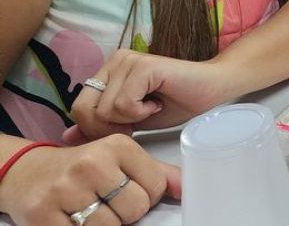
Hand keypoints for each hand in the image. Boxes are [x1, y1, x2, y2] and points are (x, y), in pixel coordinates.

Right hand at [0, 135, 181, 225]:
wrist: (27, 172)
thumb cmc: (81, 167)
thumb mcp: (119, 159)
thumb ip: (156, 172)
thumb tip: (186, 189)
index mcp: (116, 146)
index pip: (157, 186)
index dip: (148, 195)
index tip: (131, 190)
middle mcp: (91, 164)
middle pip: (136, 209)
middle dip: (126, 212)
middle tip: (110, 202)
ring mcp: (65, 190)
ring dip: (105, 224)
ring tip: (91, 209)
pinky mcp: (43, 214)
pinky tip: (74, 218)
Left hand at [68, 50, 230, 141]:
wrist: (213, 88)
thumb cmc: (176, 103)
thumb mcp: (131, 121)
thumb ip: (101, 126)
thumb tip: (66, 138)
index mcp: (107, 71)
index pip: (78, 110)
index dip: (99, 130)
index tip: (129, 126)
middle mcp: (113, 61)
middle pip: (83, 110)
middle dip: (110, 128)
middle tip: (138, 121)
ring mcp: (127, 61)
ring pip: (104, 110)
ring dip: (130, 120)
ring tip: (151, 108)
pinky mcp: (143, 66)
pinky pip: (123, 104)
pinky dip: (141, 113)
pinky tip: (157, 103)